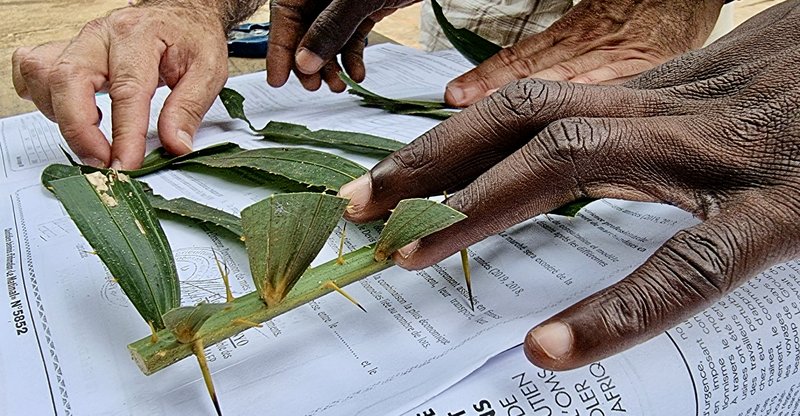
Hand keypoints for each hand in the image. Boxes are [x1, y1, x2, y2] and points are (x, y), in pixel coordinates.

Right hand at [12, 3, 228, 168]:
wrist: (182, 13)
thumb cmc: (192, 37)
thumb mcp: (208, 71)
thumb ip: (189, 109)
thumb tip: (175, 145)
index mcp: (139, 35)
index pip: (126, 90)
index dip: (124, 134)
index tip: (126, 164)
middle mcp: (102, 35)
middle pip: (68, 79)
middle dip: (79, 130)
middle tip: (103, 162)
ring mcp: (80, 41)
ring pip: (44, 76)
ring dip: (61, 116)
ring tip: (94, 139)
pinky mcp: (68, 50)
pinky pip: (34, 70)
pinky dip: (43, 97)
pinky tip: (70, 113)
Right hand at [267, 0, 418, 91]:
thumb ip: (331, 27)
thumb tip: (305, 63)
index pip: (285, 13)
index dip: (280, 48)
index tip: (278, 80)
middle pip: (304, 27)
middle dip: (308, 61)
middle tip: (314, 87)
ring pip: (329, 35)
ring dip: (331, 64)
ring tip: (337, 86)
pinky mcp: (368, 4)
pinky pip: (352, 34)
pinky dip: (354, 56)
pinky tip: (358, 74)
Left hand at [339, 1, 799, 369]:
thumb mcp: (712, 102)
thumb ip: (640, 126)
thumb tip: (559, 151)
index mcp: (657, 100)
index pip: (528, 108)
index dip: (447, 137)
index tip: (384, 179)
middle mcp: (672, 120)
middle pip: (525, 125)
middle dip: (433, 163)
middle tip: (358, 209)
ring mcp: (722, 161)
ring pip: (576, 164)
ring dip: (480, 208)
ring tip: (409, 255)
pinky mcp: (781, 216)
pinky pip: (686, 266)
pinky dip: (617, 307)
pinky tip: (550, 348)